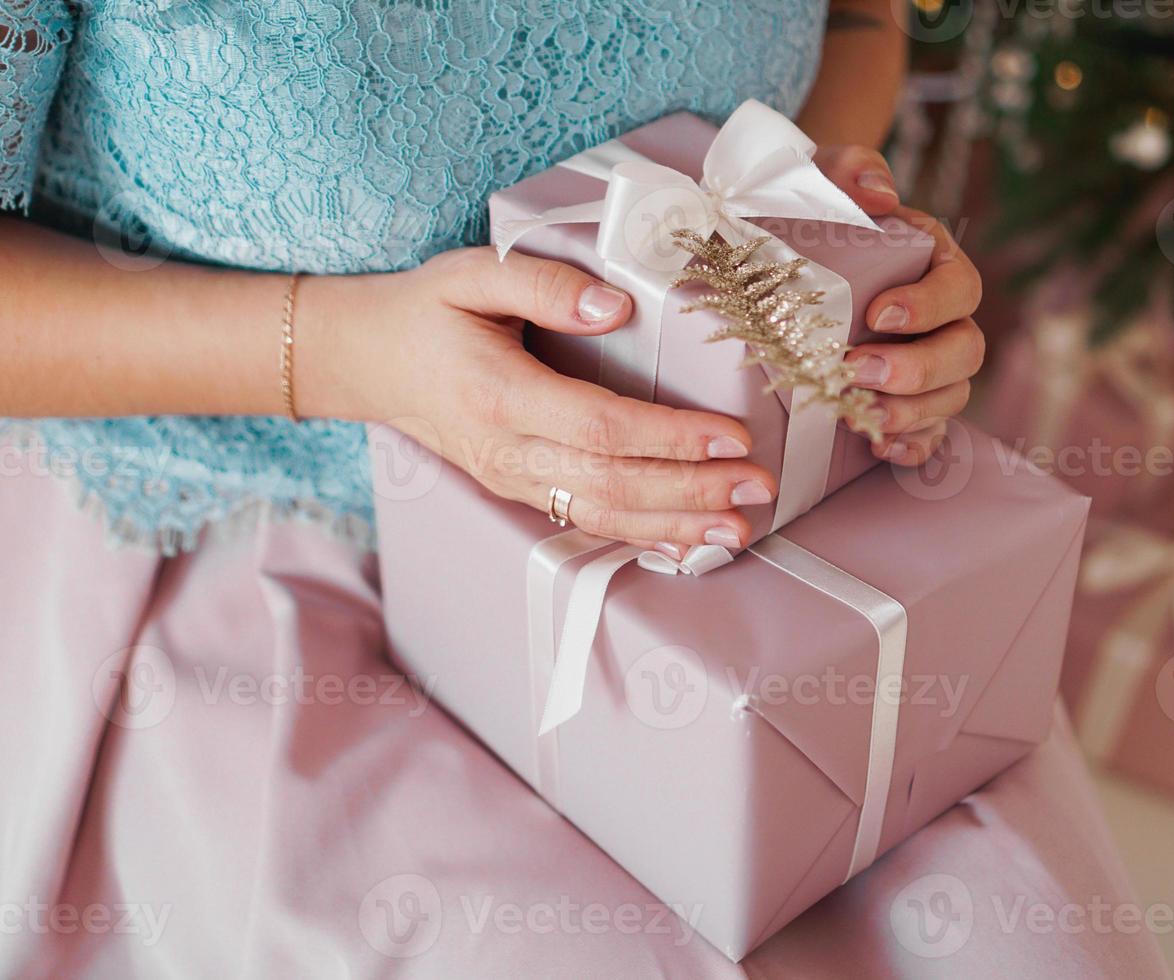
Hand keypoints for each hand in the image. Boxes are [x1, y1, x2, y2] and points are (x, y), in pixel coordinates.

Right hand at [301, 250, 776, 554]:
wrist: (367, 362)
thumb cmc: (425, 312)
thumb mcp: (471, 274)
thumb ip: (543, 284)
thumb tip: (617, 305)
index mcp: (500, 395)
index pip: (600, 427)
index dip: (669, 437)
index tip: (730, 436)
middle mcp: (508, 450)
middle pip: (611, 483)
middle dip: (691, 491)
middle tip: (757, 488)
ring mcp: (512, 479)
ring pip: (601, 515)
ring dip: (675, 526)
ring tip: (737, 529)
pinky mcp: (519, 490)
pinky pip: (583, 521)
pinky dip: (638, 538)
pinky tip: (684, 546)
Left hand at [813, 145, 985, 464]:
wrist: (779, 246)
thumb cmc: (811, 208)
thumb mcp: (822, 175)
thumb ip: (852, 169)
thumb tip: (879, 193)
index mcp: (935, 263)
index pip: (959, 288)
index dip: (929, 306)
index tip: (878, 314)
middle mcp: (942, 317)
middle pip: (965, 351)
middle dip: (917, 370)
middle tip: (858, 371)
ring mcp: (928, 362)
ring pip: (950, 397)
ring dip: (911, 412)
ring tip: (861, 415)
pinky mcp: (906, 401)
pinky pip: (929, 434)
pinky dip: (912, 446)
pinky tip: (879, 447)